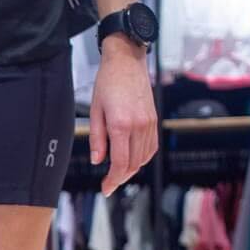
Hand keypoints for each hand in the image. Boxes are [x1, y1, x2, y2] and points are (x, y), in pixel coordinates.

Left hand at [89, 35, 157, 196]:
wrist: (126, 61)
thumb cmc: (107, 83)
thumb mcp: (94, 111)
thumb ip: (97, 139)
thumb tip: (97, 160)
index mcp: (121, 124)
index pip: (120, 163)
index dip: (113, 180)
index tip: (106, 188)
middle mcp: (139, 125)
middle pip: (133, 164)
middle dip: (120, 178)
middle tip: (109, 184)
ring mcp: (149, 123)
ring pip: (143, 158)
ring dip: (131, 169)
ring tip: (118, 174)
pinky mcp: (154, 119)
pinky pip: (151, 147)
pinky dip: (142, 158)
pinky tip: (131, 160)